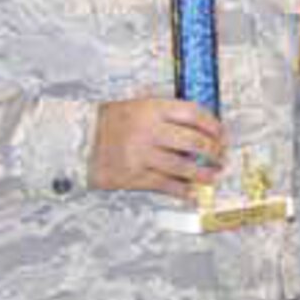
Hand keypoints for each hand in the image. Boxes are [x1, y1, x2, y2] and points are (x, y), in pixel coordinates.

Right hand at [88, 98, 224, 201]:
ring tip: (213, 176)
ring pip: (183, 167)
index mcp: (151, 109)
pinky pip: (165, 185)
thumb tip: (200, 125)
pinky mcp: (134, 176)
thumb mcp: (137, 106)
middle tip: (220, 156)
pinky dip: (181, 190)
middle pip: (194, 142)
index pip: (193, 114)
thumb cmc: (110, 123)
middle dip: (213, 151)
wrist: (77, 142)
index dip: (213, 125)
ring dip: (203, 174)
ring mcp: (141, 155)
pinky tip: (191, 193)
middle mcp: (149, 131)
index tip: (222, 133)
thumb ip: (165, 114)